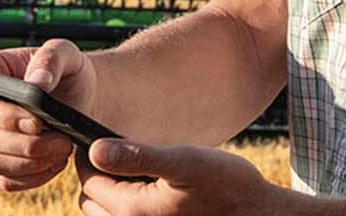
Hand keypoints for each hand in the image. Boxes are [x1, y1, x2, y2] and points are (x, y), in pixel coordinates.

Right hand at [0, 37, 98, 191]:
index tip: (38, 123)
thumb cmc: (68, 71)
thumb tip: (36, 84)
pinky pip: (4, 180)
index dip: (5, 116)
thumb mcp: (67, 54)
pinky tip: (56, 163)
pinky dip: (33, 177)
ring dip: (32, 163)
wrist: (77, 96)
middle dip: (28, 144)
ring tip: (64, 151)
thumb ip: (52, 59)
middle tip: (65, 141)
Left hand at [75, 138, 305, 215]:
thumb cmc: (226, 185)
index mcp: (131, 210)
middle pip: (92, 200)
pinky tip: (150, 186)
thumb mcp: (185, 161)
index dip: (89, 156)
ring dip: (111, 192)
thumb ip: (138, 156)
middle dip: (97, 176)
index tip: (97, 136)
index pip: (90, 181)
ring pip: (106, 213)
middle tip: (116, 151)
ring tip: (132, 168)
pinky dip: (127, 203)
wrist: (256, 213)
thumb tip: (94, 150)